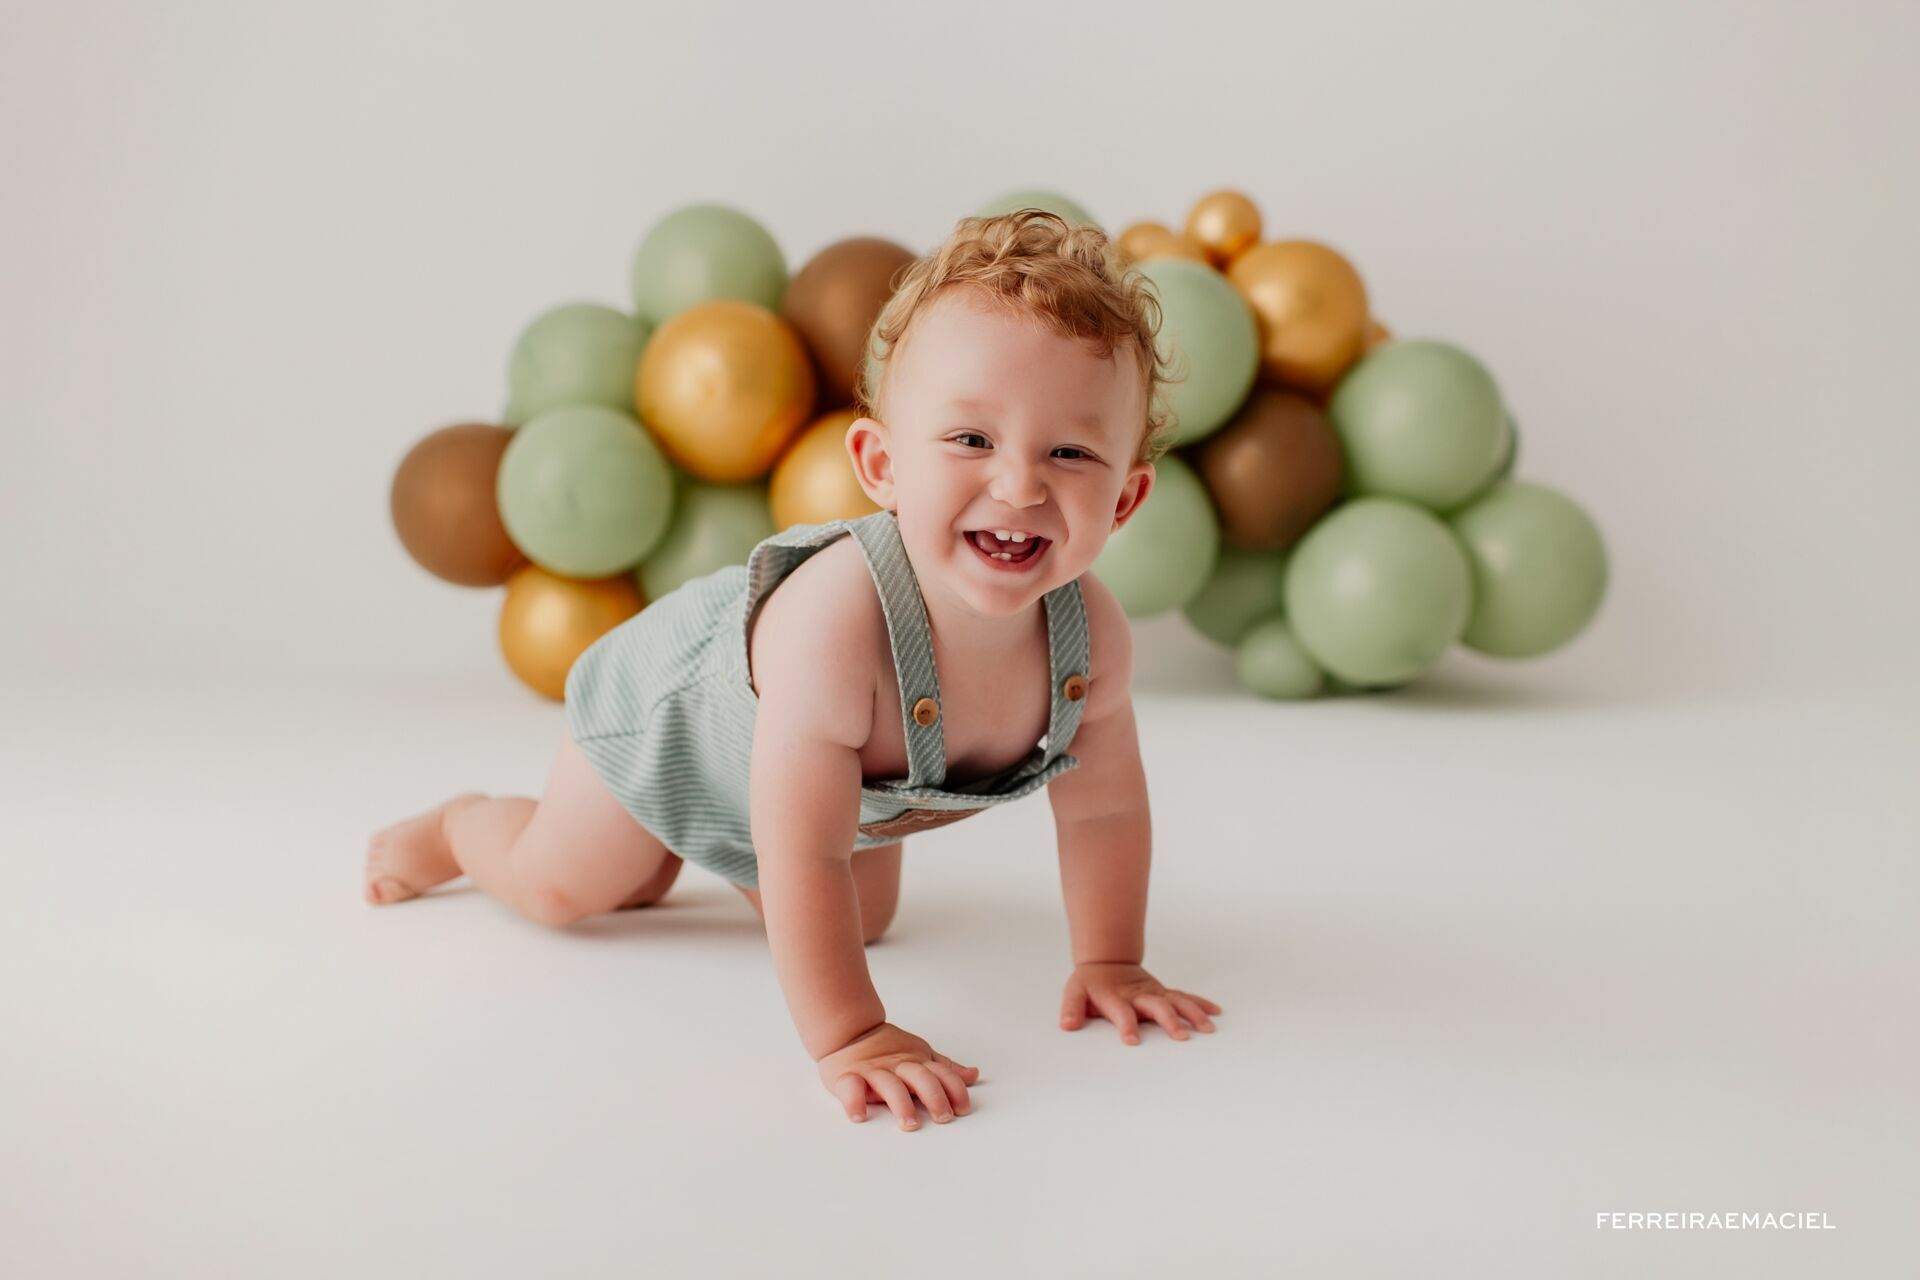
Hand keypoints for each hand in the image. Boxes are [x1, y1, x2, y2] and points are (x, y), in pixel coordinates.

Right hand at [816, 1022, 979, 1129]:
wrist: (849, 1030)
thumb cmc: (887, 1048)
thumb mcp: (920, 1053)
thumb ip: (944, 1068)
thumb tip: (973, 1075)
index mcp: (917, 1061)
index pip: (941, 1073)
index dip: (955, 1090)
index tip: (963, 1110)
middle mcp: (898, 1065)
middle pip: (920, 1077)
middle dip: (934, 1097)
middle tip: (943, 1118)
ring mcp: (873, 1071)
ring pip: (889, 1085)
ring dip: (901, 1104)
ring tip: (909, 1123)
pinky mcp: (847, 1076)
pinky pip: (851, 1088)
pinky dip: (854, 1101)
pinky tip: (859, 1116)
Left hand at [1060, 962, 1220, 1043]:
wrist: (1107, 961)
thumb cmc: (1090, 984)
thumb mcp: (1074, 993)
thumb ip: (1071, 1009)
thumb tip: (1066, 1025)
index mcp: (1116, 998)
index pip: (1122, 1013)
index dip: (1126, 1026)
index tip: (1132, 1041)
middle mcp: (1139, 995)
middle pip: (1157, 1007)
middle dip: (1170, 1021)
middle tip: (1182, 1037)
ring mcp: (1154, 993)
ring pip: (1177, 1001)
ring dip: (1193, 1013)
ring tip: (1208, 1028)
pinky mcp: (1164, 993)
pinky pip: (1185, 997)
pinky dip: (1200, 1003)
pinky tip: (1215, 1012)